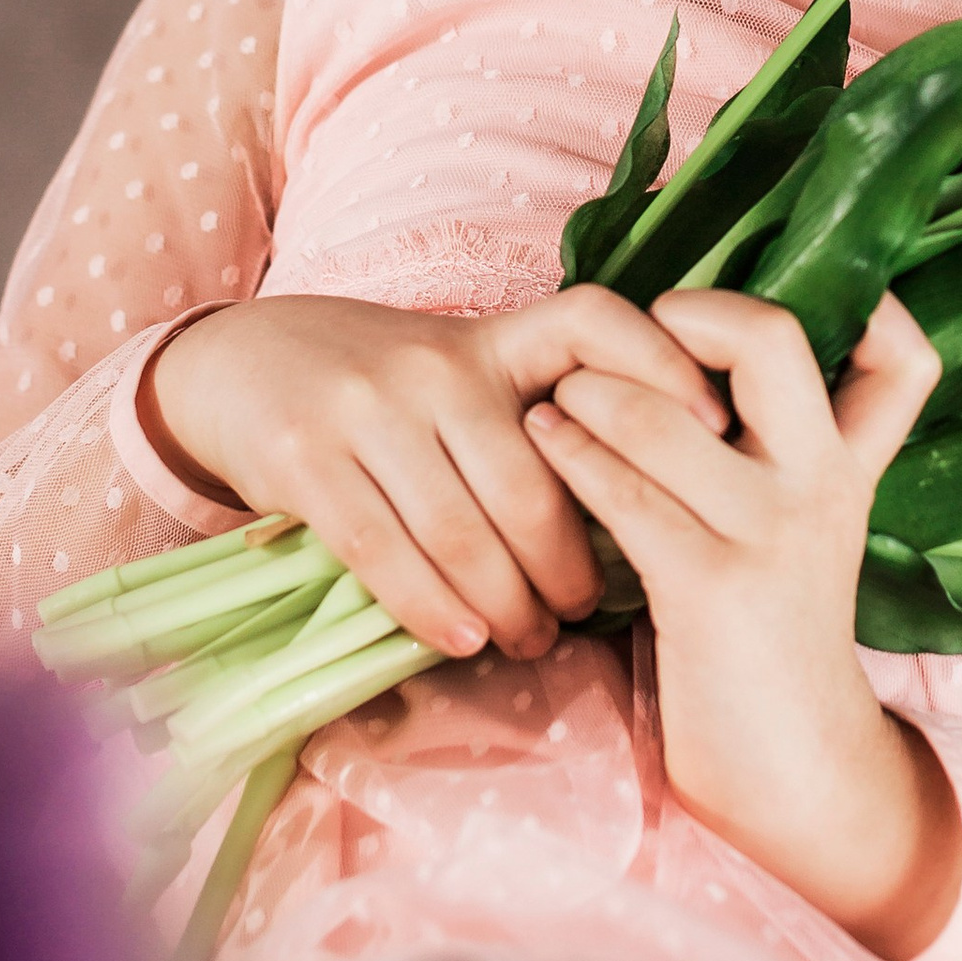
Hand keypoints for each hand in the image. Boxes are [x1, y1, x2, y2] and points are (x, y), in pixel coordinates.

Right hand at [138, 290, 725, 664]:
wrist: (245, 360)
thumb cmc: (385, 384)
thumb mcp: (465, 368)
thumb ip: (538, 409)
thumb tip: (649, 496)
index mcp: (493, 336)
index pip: (595, 321)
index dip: (663, 367)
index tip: (716, 435)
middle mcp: (437, 364)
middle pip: (534, 479)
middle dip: (569, 564)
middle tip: (583, 612)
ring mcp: (367, 408)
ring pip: (463, 530)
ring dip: (505, 605)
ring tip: (528, 639)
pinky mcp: (306, 459)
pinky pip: (383, 552)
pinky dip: (429, 608)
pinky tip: (461, 638)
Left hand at [526, 288, 961, 960]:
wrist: (792, 771)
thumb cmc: (768, 642)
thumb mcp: (800, 537)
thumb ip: (777, 460)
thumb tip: (693, 369)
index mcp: (851, 470)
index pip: (902, 362)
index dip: (868, 304)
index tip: (788, 293)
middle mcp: (823, 486)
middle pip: (773, 341)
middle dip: (695, 312)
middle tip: (645, 329)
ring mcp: (771, 532)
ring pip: (668, 414)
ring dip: (594, 389)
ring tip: (556, 395)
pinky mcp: (710, 587)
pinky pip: (626, 493)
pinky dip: (572, 454)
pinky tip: (543, 444)